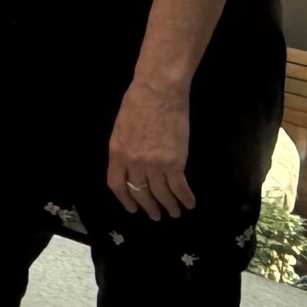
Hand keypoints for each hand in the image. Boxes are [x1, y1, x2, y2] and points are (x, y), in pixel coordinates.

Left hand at [105, 79, 193, 219]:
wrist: (158, 92)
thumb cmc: (138, 102)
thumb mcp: (120, 127)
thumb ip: (124, 148)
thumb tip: (130, 164)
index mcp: (117, 153)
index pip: (117, 184)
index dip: (125, 199)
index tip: (132, 208)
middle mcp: (134, 163)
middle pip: (140, 192)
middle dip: (148, 206)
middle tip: (155, 215)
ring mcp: (154, 164)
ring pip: (161, 193)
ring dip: (168, 206)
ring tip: (174, 213)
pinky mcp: (175, 163)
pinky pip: (179, 187)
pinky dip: (185, 198)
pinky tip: (189, 204)